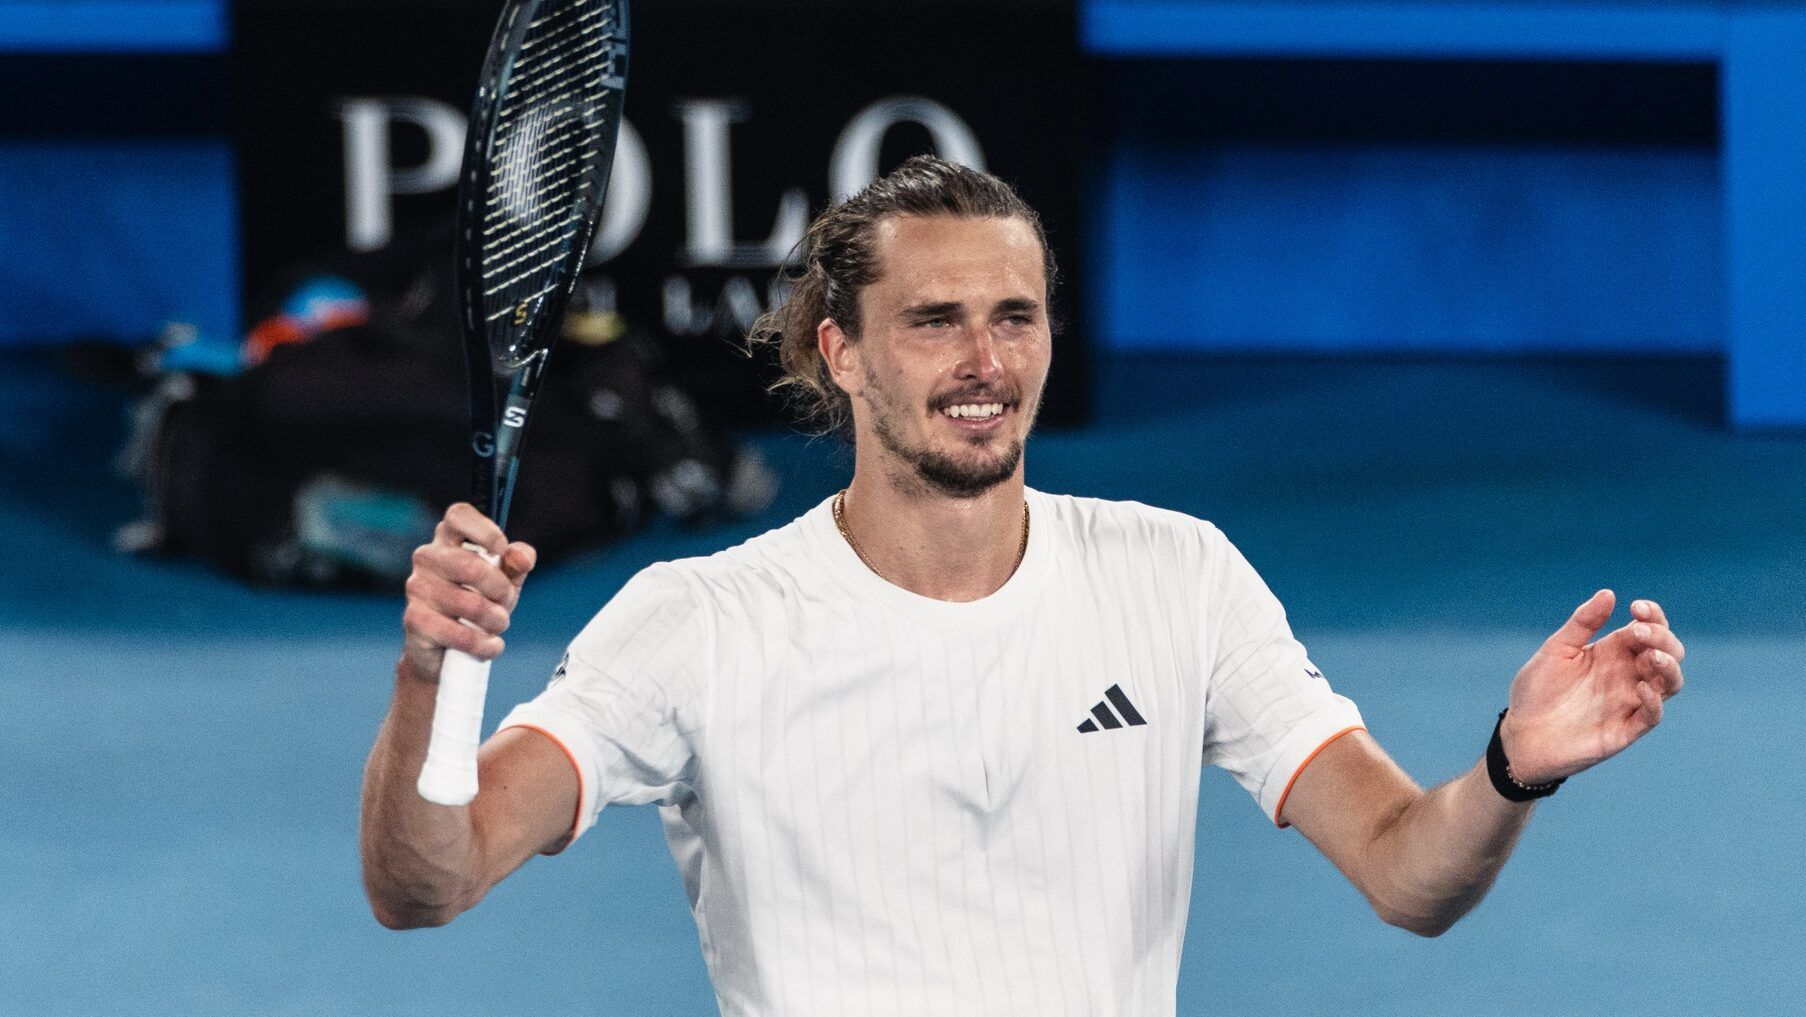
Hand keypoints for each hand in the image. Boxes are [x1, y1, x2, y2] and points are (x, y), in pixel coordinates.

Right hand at [401, 503, 536, 679]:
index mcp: (449, 538)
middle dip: (500, 589)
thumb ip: (516, 563)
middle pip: (470, 565)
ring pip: (469, 603)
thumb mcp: (504, 580)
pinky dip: (482, 644)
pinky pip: (458, 633)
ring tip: (498, 624)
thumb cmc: (477, 602)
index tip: (501, 550)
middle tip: (505, 602)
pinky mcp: (414, 619)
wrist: (447, 648)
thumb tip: (522, 557)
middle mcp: (427, 557)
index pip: (459, 515)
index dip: (485, 530)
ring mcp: (417, 587)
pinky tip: (490, 646)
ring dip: (495, 620)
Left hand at [1501, 590, 1684, 785]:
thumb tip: (1608, 593)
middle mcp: (1627, 675)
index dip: (1652, 616)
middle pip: (1667, 653)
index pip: (1648, 630)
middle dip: (1662, 638)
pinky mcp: (1625, 730)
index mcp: (1613, 653)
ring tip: (1652, 656)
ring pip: (1670, 683)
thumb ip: (1582, 624)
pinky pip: (1652, 716)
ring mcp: (1629, 702)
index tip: (1636, 607)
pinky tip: (1641, 688)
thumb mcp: (1556, 650)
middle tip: (1639, 633)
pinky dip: (1654, 702)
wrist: (1521, 734)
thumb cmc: (1537, 691)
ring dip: (1668, 667)